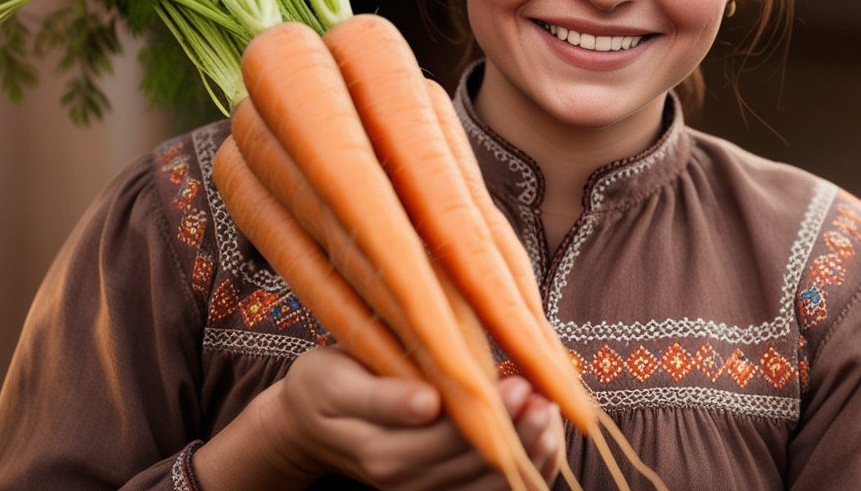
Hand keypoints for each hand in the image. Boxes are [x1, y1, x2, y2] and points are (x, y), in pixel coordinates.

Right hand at [267, 346, 562, 489]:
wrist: (309, 423)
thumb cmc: (325, 386)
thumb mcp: (336, 380)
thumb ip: (382, 395)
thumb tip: (428, 404)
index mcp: (381, 450)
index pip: (447, 437)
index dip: (491, 415)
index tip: (521, 386)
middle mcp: (405, 480)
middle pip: (475, 463)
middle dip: (519, 432)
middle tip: (546, 396)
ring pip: (490, 485)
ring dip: (530, 454)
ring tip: (551, 413)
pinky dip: (527, 470)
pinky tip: (547, 436)